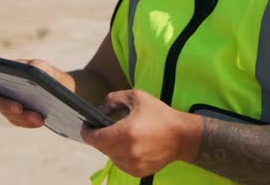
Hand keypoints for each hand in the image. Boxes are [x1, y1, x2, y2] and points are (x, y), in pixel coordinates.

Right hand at [0, 59, 73, 128]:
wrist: (59, 87)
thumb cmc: (45, 72)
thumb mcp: (42, 66)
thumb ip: (34, 66)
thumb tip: (30, 71)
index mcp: (1, 75)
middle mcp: (1, 92)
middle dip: (6, 105)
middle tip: (19, 108)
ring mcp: (8, 106)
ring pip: (9, 115)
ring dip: (22, 117)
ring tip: (39, 117)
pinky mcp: (19, 117)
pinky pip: (20, 121)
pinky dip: (29, 122)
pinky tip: (41, 121)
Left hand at [80, 89, 201, 177]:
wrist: (182, 136)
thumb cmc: (160, 114)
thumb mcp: (137, 97)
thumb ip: (114, 99)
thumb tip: (100, 109)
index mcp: (126, 132)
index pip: (95, 138)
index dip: (87, 131)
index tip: (87, 125)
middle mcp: (128, 151)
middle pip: (101, 147)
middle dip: (100, 136)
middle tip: (105, 127)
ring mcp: (133, 164)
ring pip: (110, 156)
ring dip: (110, 146)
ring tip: (120, 135)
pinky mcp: (138, 171)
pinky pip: (120, 164)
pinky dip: (119, 155)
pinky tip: (128, 145)